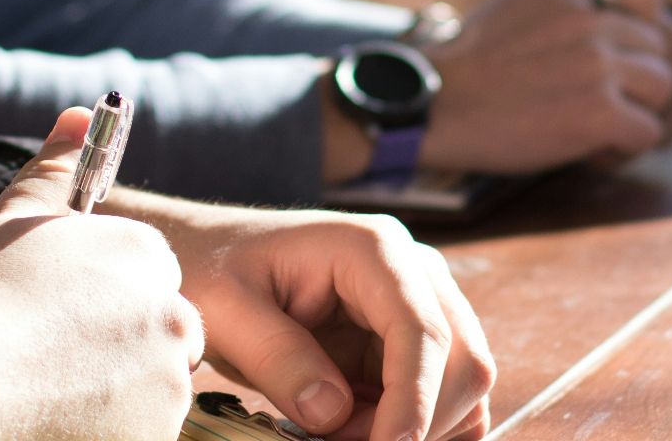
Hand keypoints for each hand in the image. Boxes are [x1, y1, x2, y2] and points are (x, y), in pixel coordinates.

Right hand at [0, 109, 204, 440]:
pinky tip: (45, 427)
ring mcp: (166, 390)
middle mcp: (173, 319)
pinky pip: (135, 434)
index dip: (97, 304)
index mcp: (144, 258)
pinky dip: (100, 432)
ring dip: (107, 398)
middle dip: (112, 352)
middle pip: (156, 339)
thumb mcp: (10, 222)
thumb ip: (55, 170)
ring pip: (147, 394)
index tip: (53, 322)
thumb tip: (82, 114)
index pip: (146, 281)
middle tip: (42, 364)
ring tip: (36, 398)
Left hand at [121, 198, 495, 440]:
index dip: (414, 398)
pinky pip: (441, 396)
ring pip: (462, 385)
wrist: (209, 254)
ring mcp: (419, 304)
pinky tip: (356, 429)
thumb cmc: (214, 268)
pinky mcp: (409, 341)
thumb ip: (278, 357)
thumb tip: (332, 412)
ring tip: (335, 432)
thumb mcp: (225, 310)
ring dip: (413, 427)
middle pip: (463, 361)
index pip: (423, 329)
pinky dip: (411, 427)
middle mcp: (413, 271)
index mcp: (373, 249)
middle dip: (416, 420)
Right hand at [420, 0, 671, 173]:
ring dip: (639, 114)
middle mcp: (590, 17)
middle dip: (641, 78)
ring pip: (665, 89)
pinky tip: (589, 149)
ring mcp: (597, 63)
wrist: (430, 105)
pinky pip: (648, 132)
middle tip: (604, 102)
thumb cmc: (472, 65)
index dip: (644, 17)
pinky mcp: (598, 111)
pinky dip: (624, 148)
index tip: (618, 45)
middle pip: (662, 45)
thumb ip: (575, 3)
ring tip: (596, 127)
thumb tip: (635, 26)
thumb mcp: (522, 5)